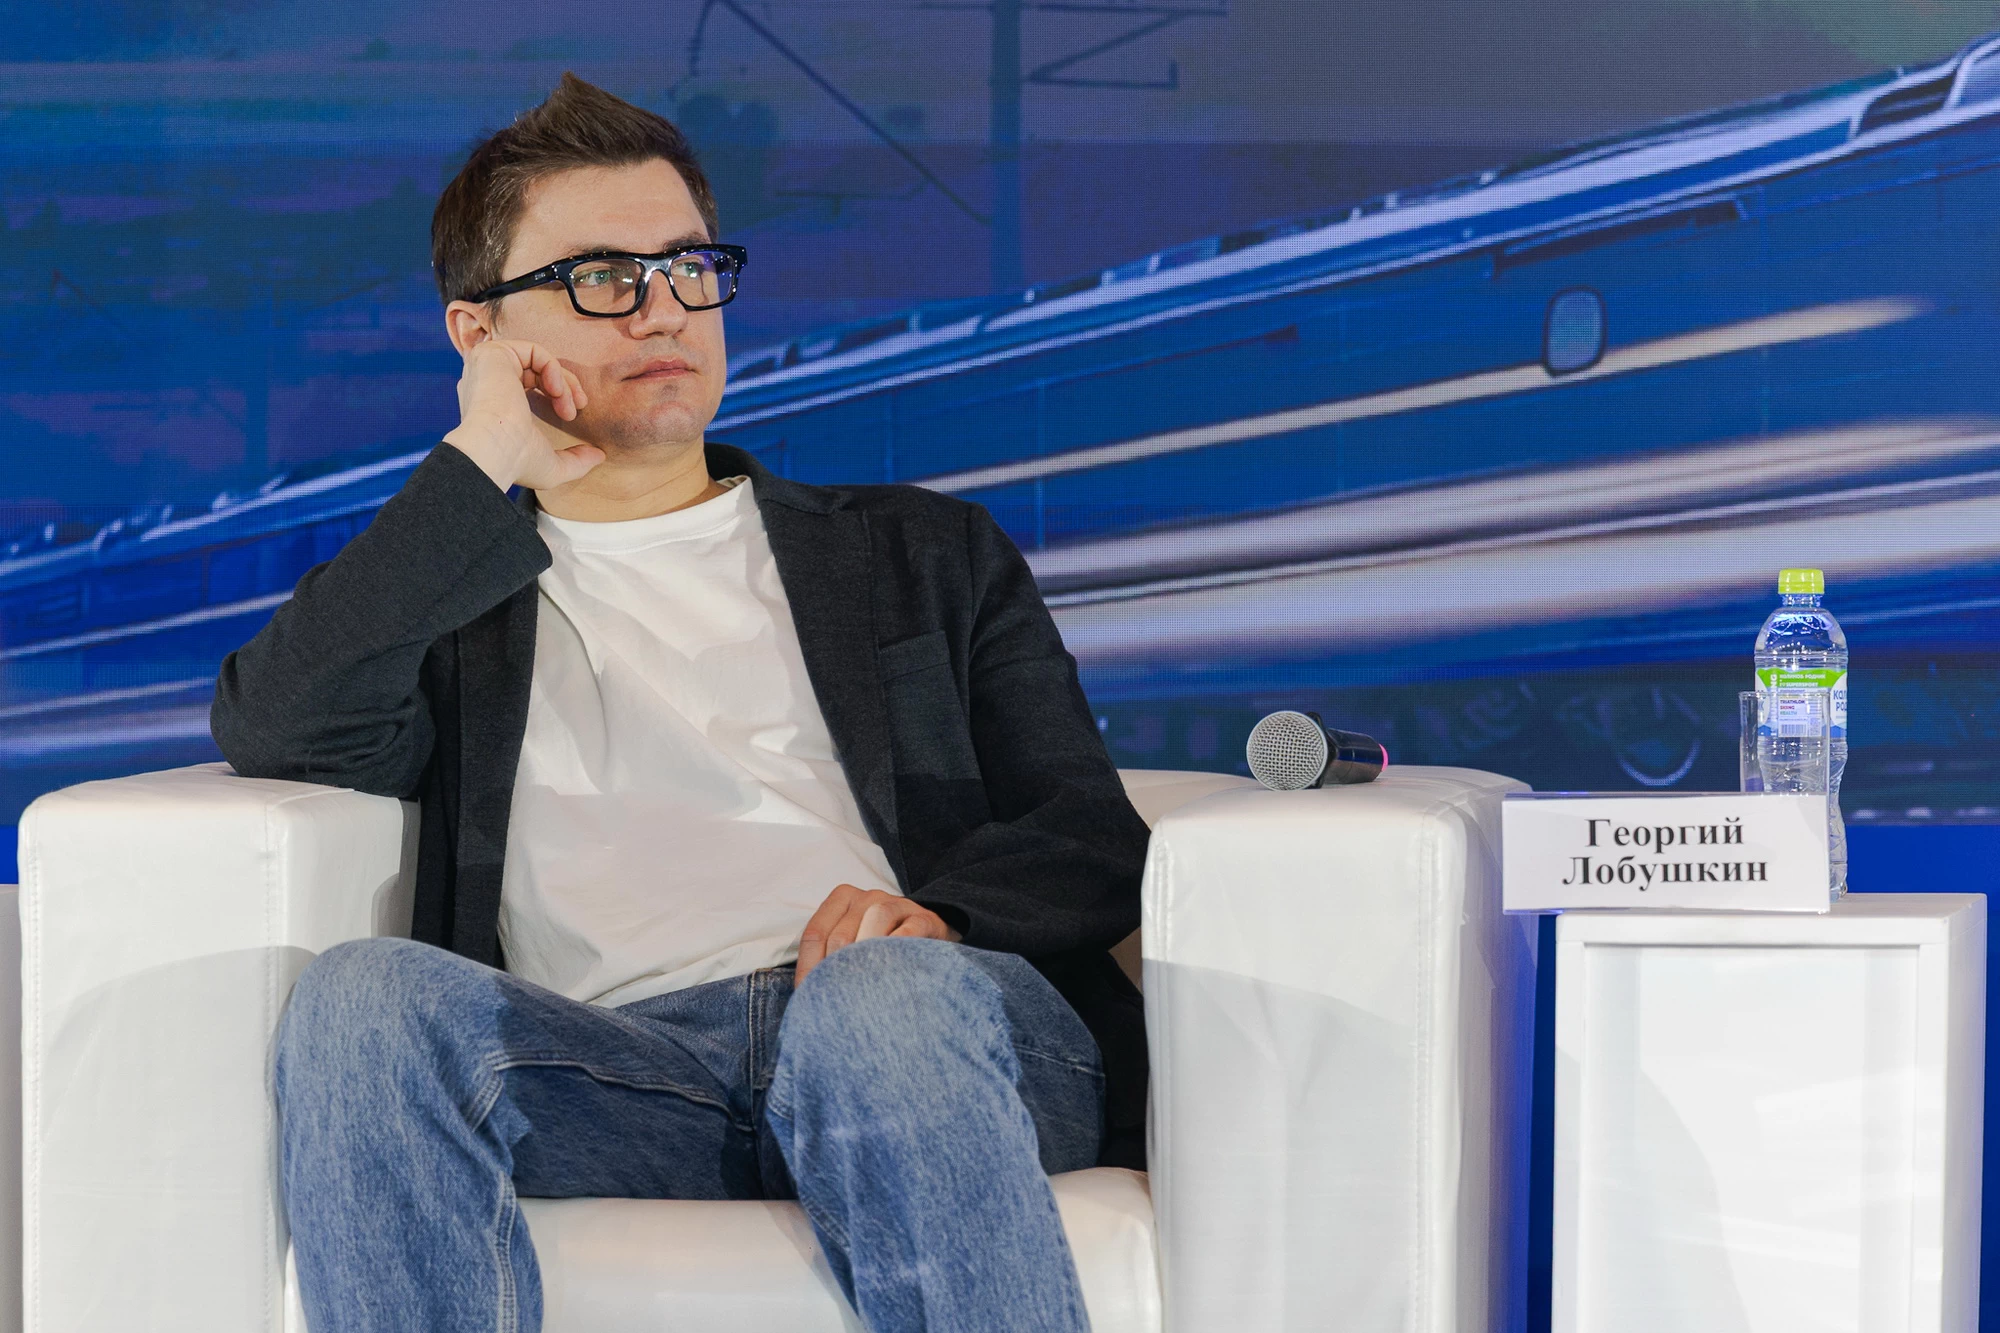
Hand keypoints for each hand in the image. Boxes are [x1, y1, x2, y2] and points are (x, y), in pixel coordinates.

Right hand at [442, 338, 604, 491]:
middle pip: (535, 372)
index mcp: (493, 405)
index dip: (556, 395)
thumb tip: (599, 456)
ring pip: (537, 361)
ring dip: (563, 382)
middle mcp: (486, 383)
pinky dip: (553, 368)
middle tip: (580, 406)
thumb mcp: (552, 466)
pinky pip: (534, 350)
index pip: (527, 387)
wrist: (494, 450)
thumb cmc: (516, 462)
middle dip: (565, 387)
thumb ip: (576, 460)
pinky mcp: (492, 353)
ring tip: (570, 406)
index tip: (572, 414)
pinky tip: (557, 391)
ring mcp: (487, 367)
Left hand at [795, 884, 962, 983]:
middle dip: (836, 972)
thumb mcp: (851, 945)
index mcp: (842, 899)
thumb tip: (805, 993)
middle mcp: (868, 897)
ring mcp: (898, 904)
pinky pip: (908, 932)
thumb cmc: (880, 948)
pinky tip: (892, 973)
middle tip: (837, 1003)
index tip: (810, 998)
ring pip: (874, 921)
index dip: (809, 969)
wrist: (930, 938)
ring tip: (862, 989)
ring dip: (866, 958)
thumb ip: (827, 959)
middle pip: (841, 935)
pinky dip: (897, 950)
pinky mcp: (925, 918)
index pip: (814, 934)